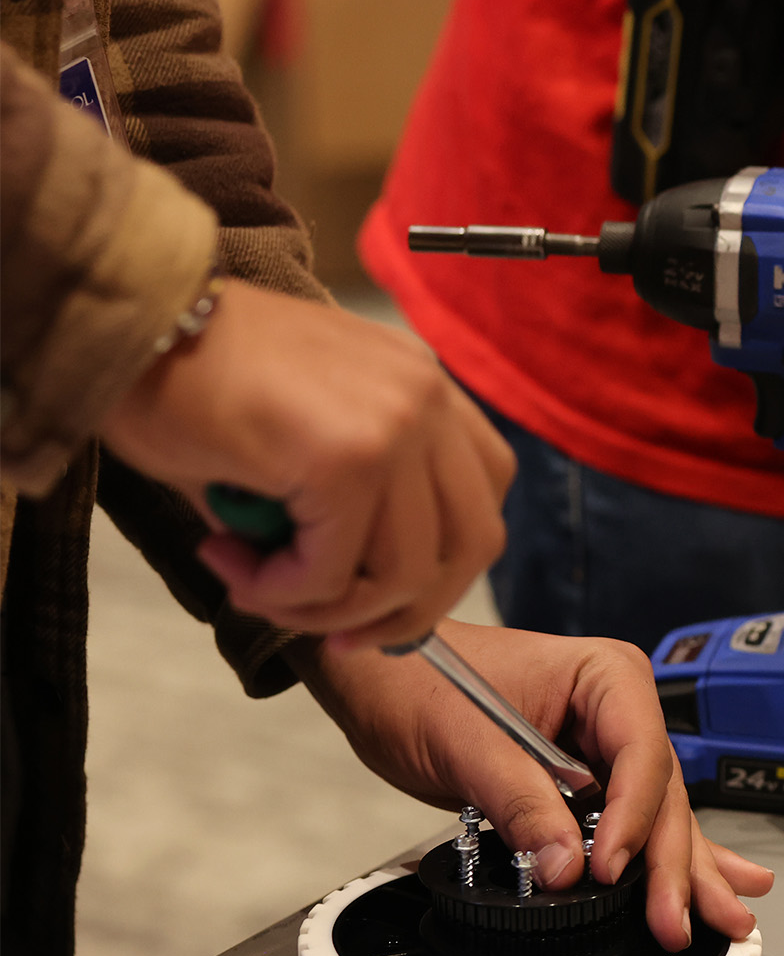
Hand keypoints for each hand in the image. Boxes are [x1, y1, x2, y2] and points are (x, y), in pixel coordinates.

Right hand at [97, 280, 514, 650]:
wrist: (128, 325)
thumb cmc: (190, 377)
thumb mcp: (302, 435)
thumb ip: (352, 506)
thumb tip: (353, 602)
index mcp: (424, 385)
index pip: (483, 496)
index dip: (439, 566)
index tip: (374, 602)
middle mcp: (427, 398)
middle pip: (471, 545)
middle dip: (403, 612)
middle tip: (331, 631)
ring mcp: (395, 426)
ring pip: (405, 574)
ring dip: (326, 608)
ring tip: (254, 585)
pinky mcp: (347, 459)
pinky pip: (335, 573)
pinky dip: (283, 593)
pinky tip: (231, 562)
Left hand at [295, 620, 772, 948]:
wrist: (375, 668)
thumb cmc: (412, 678)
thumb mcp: (462, 739)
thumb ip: (518, 800)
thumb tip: (565, 867)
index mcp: (603, 676)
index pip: (641, 753)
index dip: (632, 818)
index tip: (611, 870)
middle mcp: (618, 710)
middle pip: (660, 794)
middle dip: (673, 862)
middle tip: (678, 921)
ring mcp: (605, 746)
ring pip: (657, 816)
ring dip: (685, 871)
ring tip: (729, 917)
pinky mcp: (585, 780)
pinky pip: (631, 822)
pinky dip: (664, 858)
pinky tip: (720, 880)